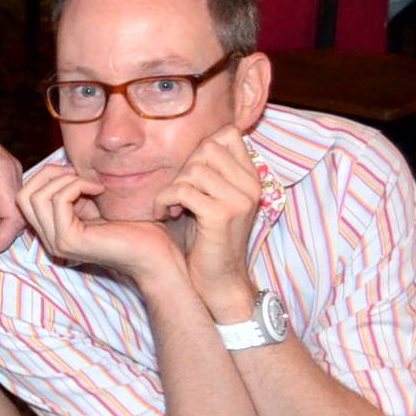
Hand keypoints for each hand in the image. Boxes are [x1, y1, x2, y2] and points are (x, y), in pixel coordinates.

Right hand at [18, 164, 182, 279]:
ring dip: (65, 180)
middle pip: (23, 195)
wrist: (154, 252)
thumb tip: (61, 168)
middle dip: (48, 174)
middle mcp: (50, 239)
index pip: (26, 197)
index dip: (46, 176)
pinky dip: (77, 186)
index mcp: (53, 231)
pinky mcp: (68, 240)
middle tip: (76, 173)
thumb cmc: (134, 227)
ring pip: (36, 197)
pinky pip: (58, 201)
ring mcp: (57, 242)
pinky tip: (99, 190)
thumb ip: (75, 193)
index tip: (75, 173)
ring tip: (92, 183)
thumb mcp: (96, 204)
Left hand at [150, 126, 260, 319]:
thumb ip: (209, 174)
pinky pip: (182, 190)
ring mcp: (238, 199)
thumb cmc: (207, 241)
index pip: (228, 134)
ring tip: (171, 206)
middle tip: (177, 193)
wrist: (219, 281)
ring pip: (193, 169)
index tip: (190, 174)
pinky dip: (164, 200)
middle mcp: (250, 185)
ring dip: (173, 187)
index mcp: (251, 178)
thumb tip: (192, 144)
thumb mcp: (212, 201)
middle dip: (184, 168)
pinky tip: (165, 215)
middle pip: (207, 147)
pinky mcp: (220, 215)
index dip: (201, 147)